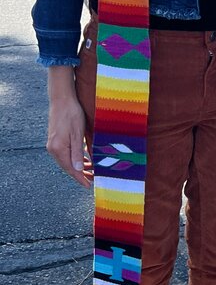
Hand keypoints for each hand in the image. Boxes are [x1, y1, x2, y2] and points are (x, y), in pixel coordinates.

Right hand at [46, 68, 92, 187]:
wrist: (62, 99)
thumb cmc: (72, 114)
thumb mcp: (77, 134)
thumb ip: (77, 152)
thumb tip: (78, 169)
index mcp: (58, 149)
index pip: (71, 169)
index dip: (80, 178)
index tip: (89, 186)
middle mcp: (53, 148)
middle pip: (68, 166)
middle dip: (81, 174)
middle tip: (94, 180)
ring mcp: (53, 144)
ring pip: (67, 160)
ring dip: (79, 166)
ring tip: (92, 170)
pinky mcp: (56, 139)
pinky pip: (66, 154)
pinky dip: (76, 158)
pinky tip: (85, 159)